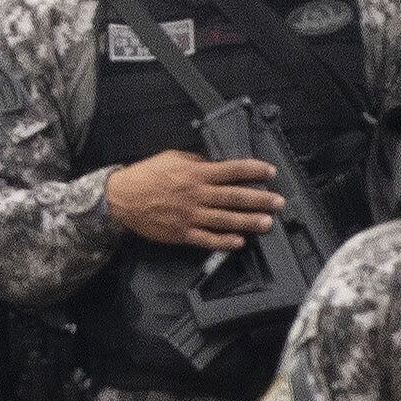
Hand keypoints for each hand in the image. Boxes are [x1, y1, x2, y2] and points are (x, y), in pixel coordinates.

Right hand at [107, 149, 281, 248]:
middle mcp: (196, 194)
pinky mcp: (182, 233)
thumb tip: (215, 163)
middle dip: (260, 199)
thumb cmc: (146, 176)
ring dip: (249, 221)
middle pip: (235, 197)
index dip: (254, 170)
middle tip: (278, 202)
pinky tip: (239, 242)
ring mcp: (190, 215)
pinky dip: (224, 242)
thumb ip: (196, 160)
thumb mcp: (171, 158)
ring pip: (226, 219)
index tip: (270, 172)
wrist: (122, 198)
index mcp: (195, 173)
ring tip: (267, 223)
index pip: (231, 170)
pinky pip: (207, 239)